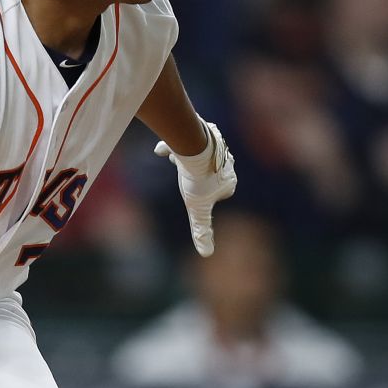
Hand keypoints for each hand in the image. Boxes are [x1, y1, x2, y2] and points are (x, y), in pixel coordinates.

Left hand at [156, 120, 236, 256]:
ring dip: (186, 161)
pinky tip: (159, 150)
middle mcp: (226, 162)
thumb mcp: (197, 209)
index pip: (222, 191)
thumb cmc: (197, 180)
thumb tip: (207, 253)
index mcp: (229, 179)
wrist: (193, 147)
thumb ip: (201, 229)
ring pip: (199, 156)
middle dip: (196, 177)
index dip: (208, 196)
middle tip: (187, 179)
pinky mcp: (202, 133)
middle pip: (209, 173)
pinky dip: (172, 147)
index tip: (199, 195)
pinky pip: (187, 141)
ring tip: (175, 163)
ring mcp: (215, 146)